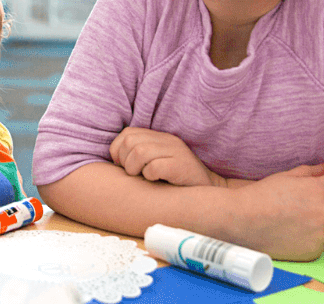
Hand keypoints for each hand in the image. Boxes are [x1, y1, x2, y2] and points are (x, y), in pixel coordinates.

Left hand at [109, 127, 225, 187]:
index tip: (122, 165)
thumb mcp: (157, 161)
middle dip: (125, 160)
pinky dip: (149, 175)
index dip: (118, 150)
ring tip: (142, 177)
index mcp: (159, 137)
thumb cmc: (176, 180)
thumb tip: (113, 161)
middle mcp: (167, 140)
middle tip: (133, 173)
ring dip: (134, 168)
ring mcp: (176, 152)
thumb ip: (139, 155)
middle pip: (130, 141)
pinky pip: (154, 167)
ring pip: (140, 152)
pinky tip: (155, 180)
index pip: (127, 133)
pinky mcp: (181, 166)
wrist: (209, 190)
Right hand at [232, 164, 323, 260]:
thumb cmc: (261, 195)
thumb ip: (309, 171)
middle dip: (321, 207)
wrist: (241, 221)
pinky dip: (307, 241)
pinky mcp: (313, 251)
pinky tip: (288, 235)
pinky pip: (317, 244)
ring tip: (290, 222)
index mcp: (320, 190)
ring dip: (315, 225)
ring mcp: (320, 233)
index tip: (311, 194)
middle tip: (297, 208)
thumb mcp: (284, 177)